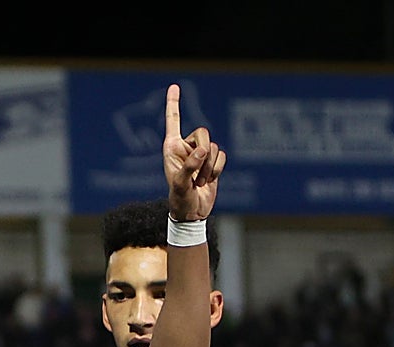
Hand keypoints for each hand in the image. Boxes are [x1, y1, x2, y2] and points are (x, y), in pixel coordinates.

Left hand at [163, 83, 224, 221]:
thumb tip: (203, 150)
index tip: (174, 86)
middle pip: (203, 132)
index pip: (173, 121)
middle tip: (197, 175)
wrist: (193, 213)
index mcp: (171, 147)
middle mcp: (186, 147)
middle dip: (203, 154)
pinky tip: (209, 181)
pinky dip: (218, 169)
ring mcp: (200, 154)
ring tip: (200, 182)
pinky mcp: (213, 162)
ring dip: (209, 167)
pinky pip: (222, 156)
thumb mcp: (180, 184)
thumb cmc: (180, 199)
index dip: (174, 104)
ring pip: (213, 147)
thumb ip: (190, 166)